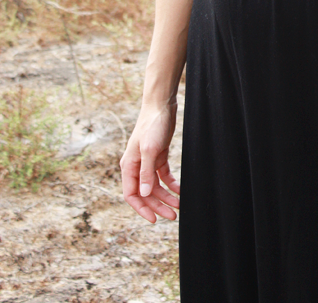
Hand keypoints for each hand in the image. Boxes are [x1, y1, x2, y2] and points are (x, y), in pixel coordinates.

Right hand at [120, 103, 180, 222]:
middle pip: (145, 193)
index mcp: (129, 166)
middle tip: (173, 216)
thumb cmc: (152, 125)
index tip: (154, 219)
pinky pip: (163, 176)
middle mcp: (136, 166)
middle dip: (158, 206)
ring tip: (179, 205)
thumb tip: (144, 194)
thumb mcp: (149, 149)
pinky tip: (179, 190)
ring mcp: (147, 162)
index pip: (131, 195)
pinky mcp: (158, 157)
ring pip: (155, 187)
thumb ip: (146, 172)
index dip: (142, 209)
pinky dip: (171, 185)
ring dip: (166, 197)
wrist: (161, 106)